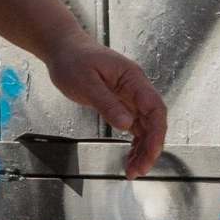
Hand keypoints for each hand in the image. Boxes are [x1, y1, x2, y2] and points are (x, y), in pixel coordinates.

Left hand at [45, 39, 168, 178]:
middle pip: (153, 121)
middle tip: (138, 170)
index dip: (157, 133)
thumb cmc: (72, 59)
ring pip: (146, 127)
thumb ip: (107, 103)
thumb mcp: (86, 82)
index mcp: (132, 78)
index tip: (151, 153)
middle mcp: (136, 87)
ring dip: (143, 149)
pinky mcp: (121, 103)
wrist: (63, 48)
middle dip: (150, 147)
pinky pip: (135, 127)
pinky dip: (135, 144)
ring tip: (133, 170)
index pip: (154, 107)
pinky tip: (131, 158)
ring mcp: (130, 96)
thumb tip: (127, 125)